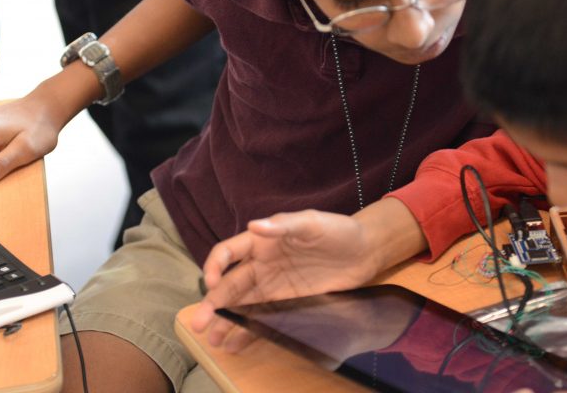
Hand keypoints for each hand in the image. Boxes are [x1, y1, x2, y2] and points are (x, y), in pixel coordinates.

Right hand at [191, 210, 383, 350]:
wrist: (366, 252)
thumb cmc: (338, 230)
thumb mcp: (312, 222)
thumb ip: (284, 225)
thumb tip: (255, 225)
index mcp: (262, 241)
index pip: (227, 252)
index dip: (215, 266)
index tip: (210, 283)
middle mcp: (262, 264)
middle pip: (230, 285)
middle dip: (213, 304)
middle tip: (200, 324)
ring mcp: (274, 286)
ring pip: (242, 305)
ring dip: (226, 321)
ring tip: (213, 341)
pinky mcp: (288, 303)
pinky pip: (263, 318)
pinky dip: (249, 331)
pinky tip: (236, 344)